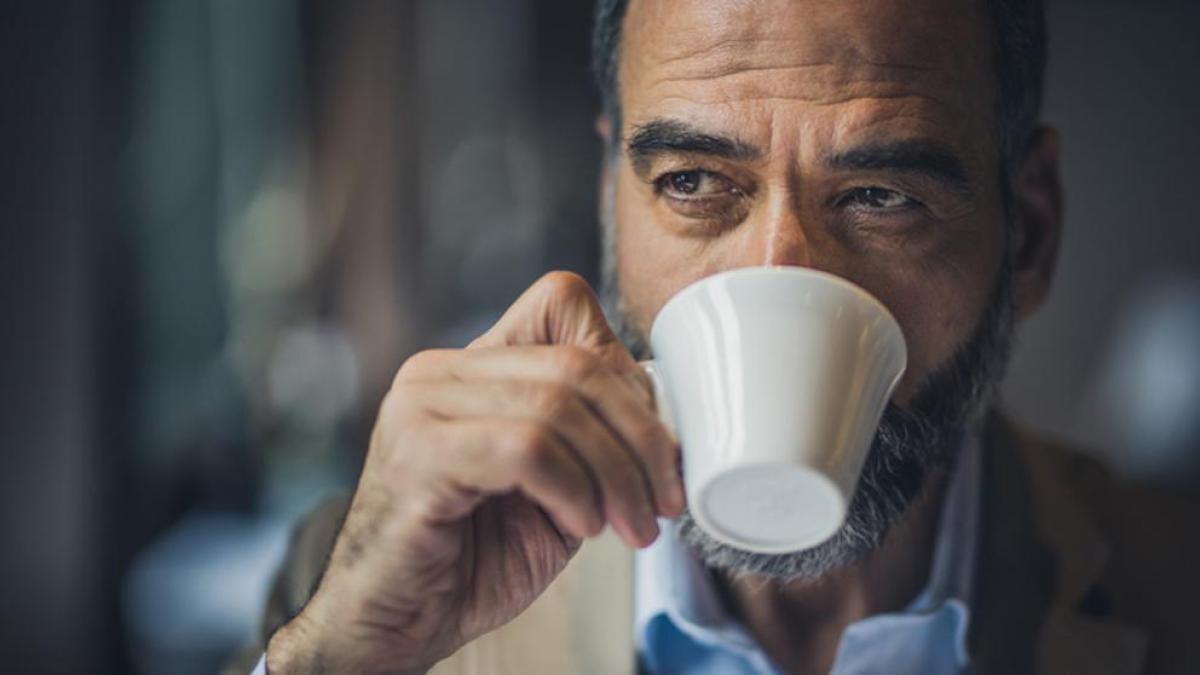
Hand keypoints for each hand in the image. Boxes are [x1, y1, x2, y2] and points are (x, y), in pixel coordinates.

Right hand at [266, 272, 683, 673]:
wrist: (396, 625)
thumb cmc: (474, 560)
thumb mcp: (557, 487)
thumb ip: (593, 437)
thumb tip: (664, 413)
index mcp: (472, 365)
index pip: (561, 301)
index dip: (624, 369)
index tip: (654, 447)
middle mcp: (440, 372)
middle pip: (576, 363)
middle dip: (641, 437)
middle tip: (664, 500)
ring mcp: (421, 407)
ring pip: (557, 406)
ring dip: (615, 475)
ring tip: (629, 525)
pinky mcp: (418, 455)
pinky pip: (526, 449)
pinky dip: (574, 490)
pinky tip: (581, 525)